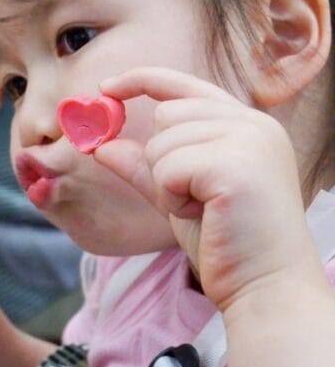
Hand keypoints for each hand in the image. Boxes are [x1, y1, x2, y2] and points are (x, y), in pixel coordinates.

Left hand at [94, 67, 318, 310]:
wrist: (264, 286)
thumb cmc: (225, 243)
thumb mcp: (176, 196)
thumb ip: (143, 167)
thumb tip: (102, 145)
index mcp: (246, 125)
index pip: (184, 85)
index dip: (141, 80)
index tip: (106, 87)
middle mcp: (252, 123)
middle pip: (166, 115)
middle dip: (161, 161)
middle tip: (194, 198)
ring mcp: (248, 139)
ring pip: (162, 143)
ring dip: (167, 184)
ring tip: (203, 209)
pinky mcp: (234, 164)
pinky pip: (166, 168)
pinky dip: (171, 197)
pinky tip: (203, 215)